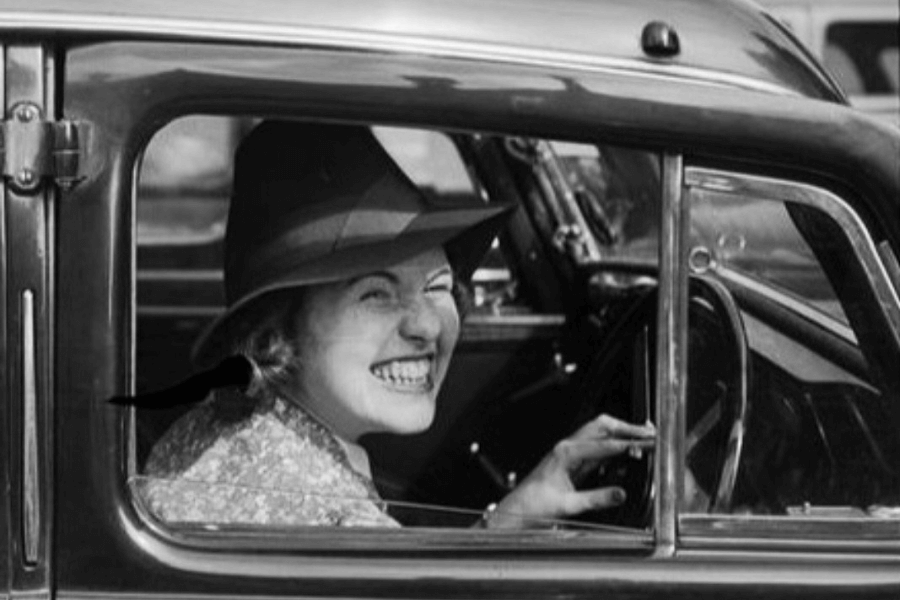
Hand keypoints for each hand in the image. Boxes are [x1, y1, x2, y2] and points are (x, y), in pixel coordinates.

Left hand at [483, 414, 655, 528]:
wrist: (520, 508)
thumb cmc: (535, 505)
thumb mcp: (568, 505)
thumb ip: (596, 499)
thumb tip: (620, 494)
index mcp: (566, 453)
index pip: (602, 443)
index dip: (626, 443)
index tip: (645, 444)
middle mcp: (567, 447)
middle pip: (601, 426)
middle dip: (626, 427)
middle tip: (648, 433)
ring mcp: (570, 451)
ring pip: (599, 432)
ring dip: (621, 432)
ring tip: (643, 436)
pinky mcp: (574, 459)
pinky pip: (597, 445)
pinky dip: (614, 444)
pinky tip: (627, 449)